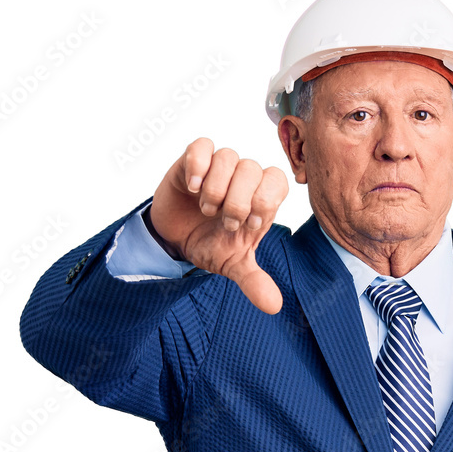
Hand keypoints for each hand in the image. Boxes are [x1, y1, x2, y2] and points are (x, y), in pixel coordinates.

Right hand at [148, 137, 288, 313]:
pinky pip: (201, 145)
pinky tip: (191, 187)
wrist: (175, 238)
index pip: (277, 181)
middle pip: (252, 169)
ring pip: (228, 157)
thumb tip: (274, 306)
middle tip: (226, 222)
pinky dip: (198, 165)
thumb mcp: (232, 265)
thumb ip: (253, 281)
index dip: (265, 201)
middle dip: (238, 200)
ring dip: (217, 188)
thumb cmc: (211, 244)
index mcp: (259, 199)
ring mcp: (218, 167)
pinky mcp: (192, 160)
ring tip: (206, 209)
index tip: (249, 226)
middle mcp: (242, 179)